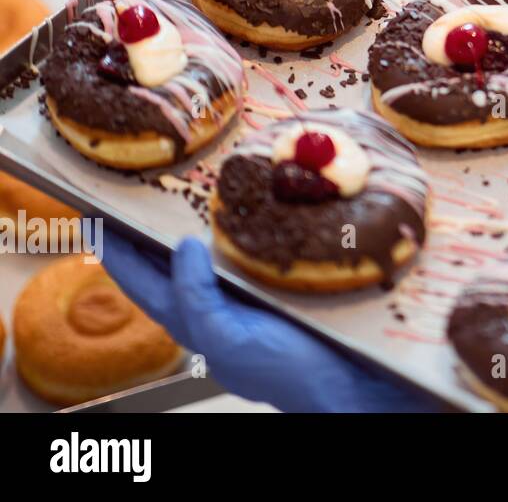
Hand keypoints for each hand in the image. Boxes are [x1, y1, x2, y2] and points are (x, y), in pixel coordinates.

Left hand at [100, 230, 436, 412]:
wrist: (346, 379)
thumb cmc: (287, 369)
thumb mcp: (229, 339)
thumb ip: (198, 301)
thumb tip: (184, 248)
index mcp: (194, 323)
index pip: (142, 281)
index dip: (116, 251)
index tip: (94, 217)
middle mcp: (214, 309)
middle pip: (169, 265)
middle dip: (149, 233)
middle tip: (134, 195)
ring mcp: (243, 299)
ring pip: (206, 259)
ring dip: (191, 229)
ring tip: (179, 198)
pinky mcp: (274, 288)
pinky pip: (244, 256)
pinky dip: (234, 235)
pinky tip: (243, 217)